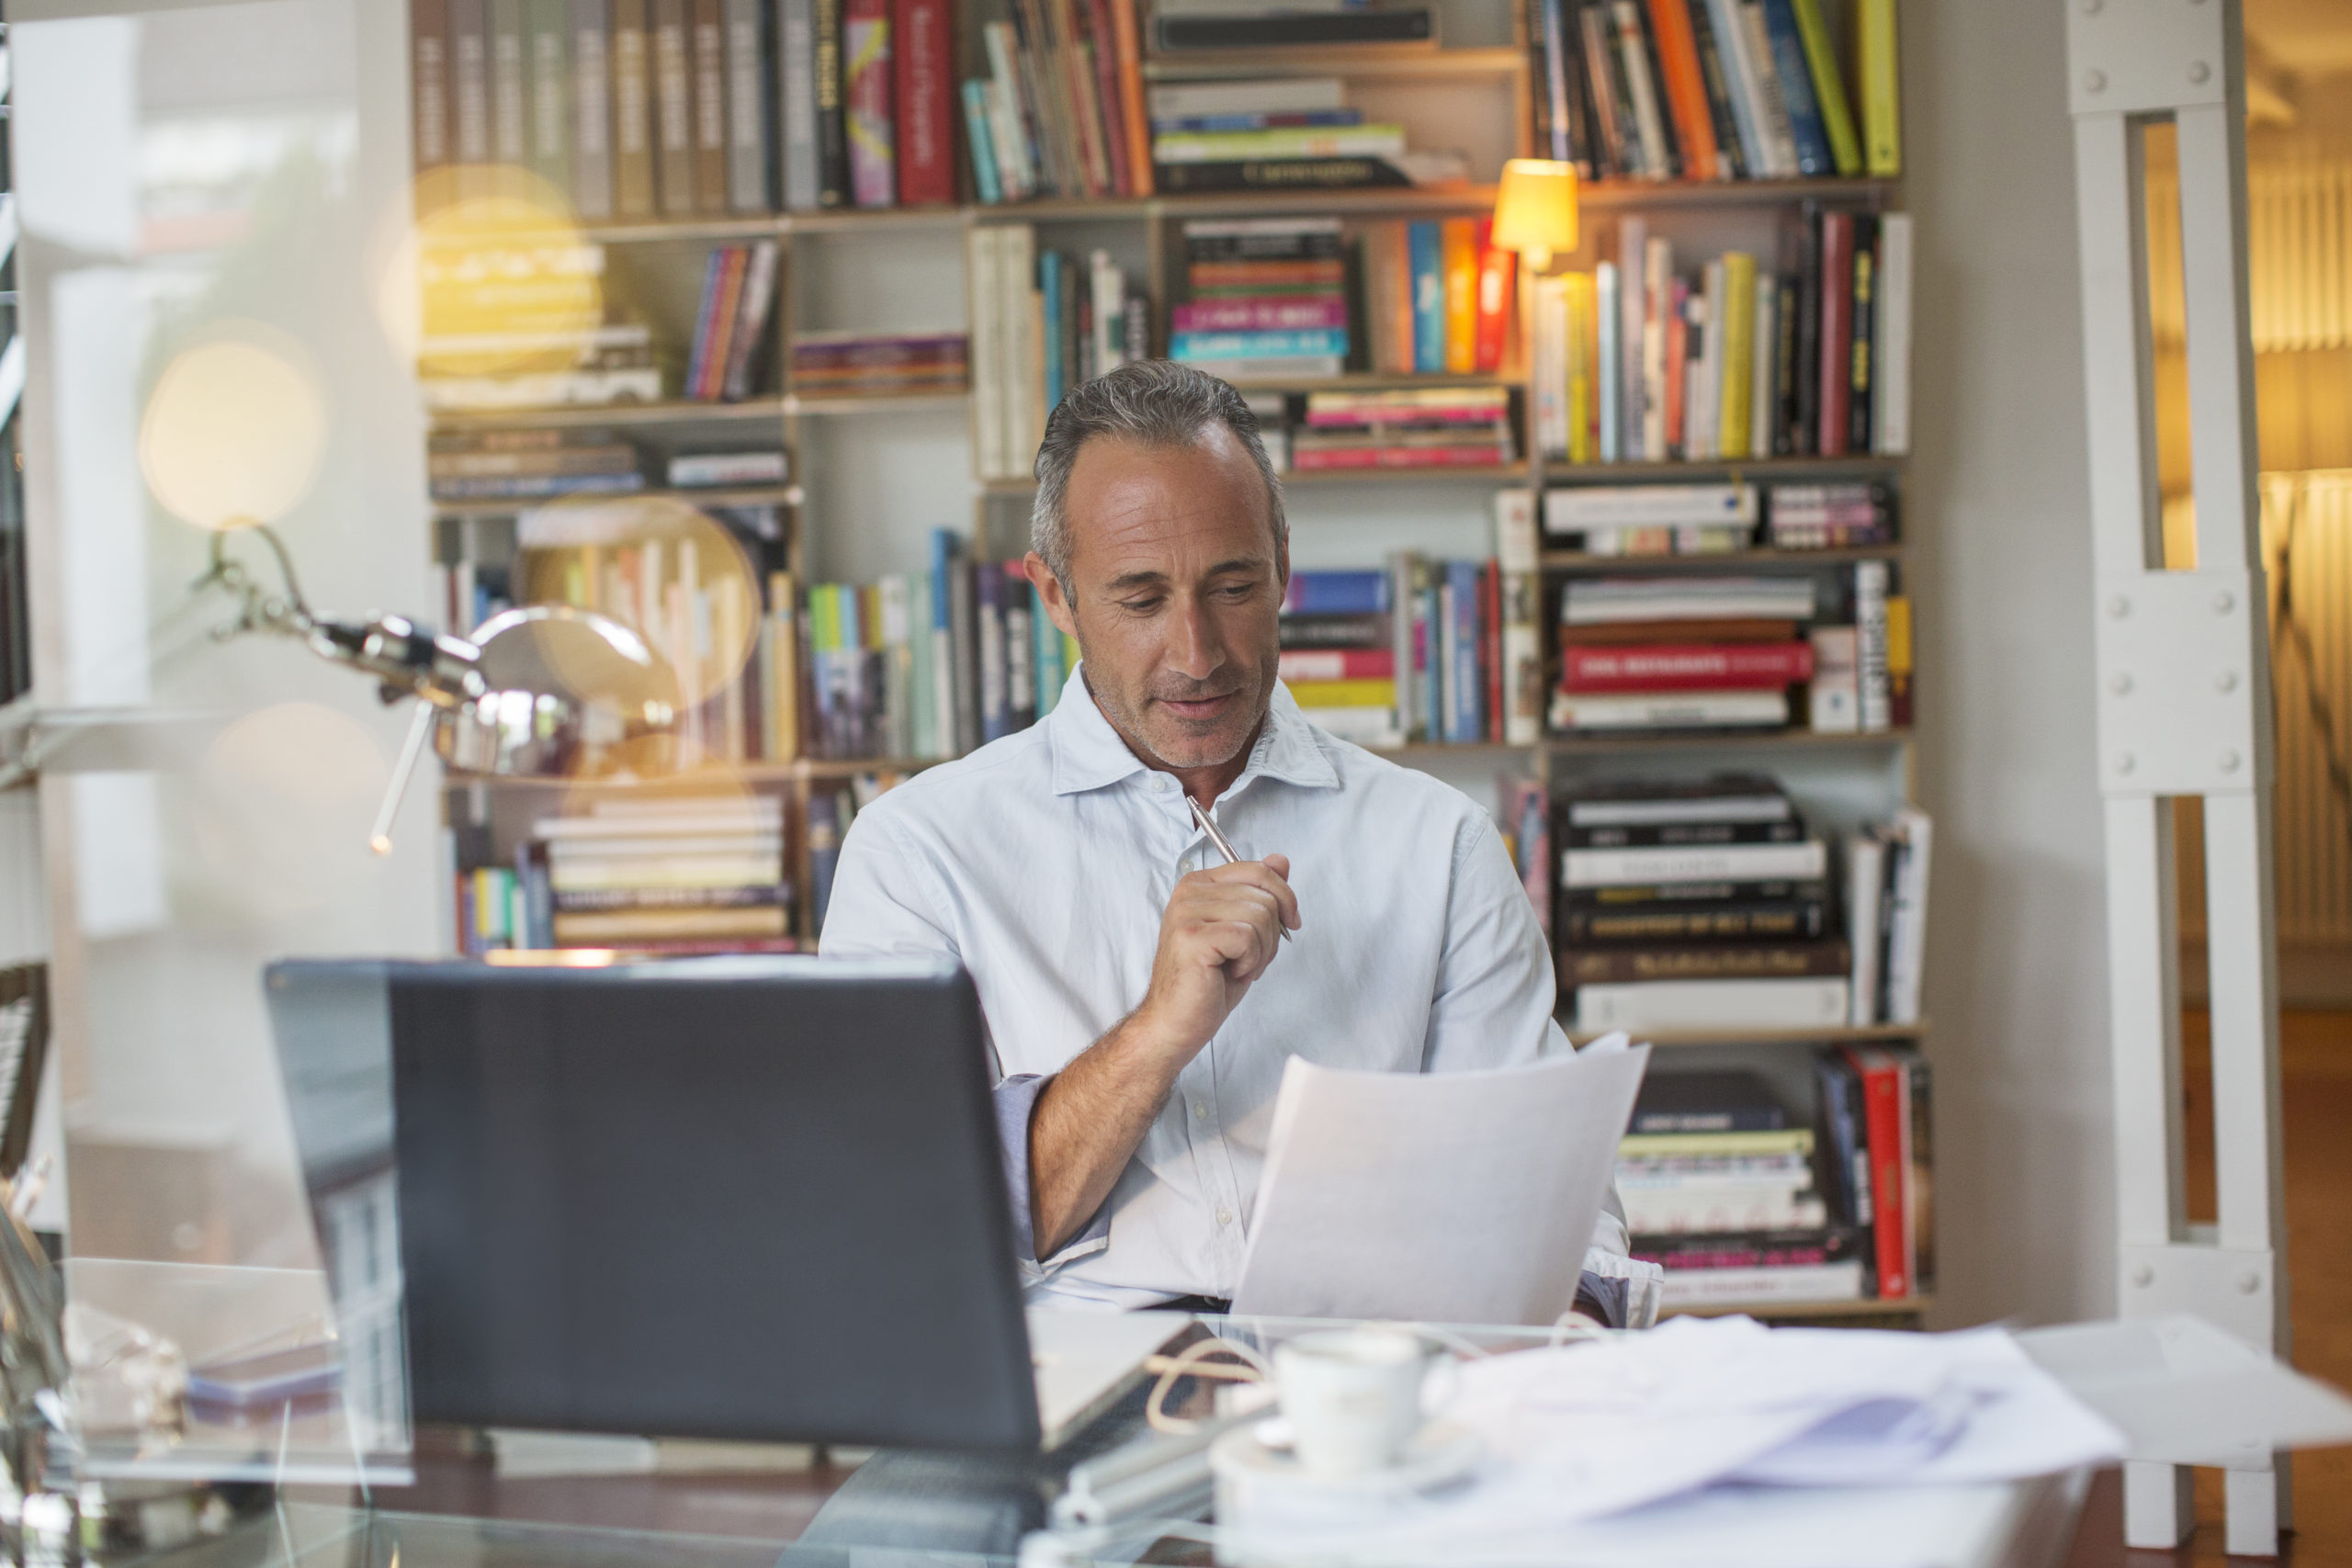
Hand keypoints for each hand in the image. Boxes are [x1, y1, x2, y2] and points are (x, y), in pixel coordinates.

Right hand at [1131, 853, 1299, 1061]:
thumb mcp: (1244, 932)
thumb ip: (1259, 894)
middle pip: (1264, 895)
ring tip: (1237, 967)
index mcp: (1199, 885)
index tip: (1289, 923)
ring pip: (1260, 916)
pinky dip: (1249, 961)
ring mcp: (1187, 913)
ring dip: (1260, 952)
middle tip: (1249, 959)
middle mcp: (1189, 893)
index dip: (1284, 897)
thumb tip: (1281, 861)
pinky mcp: (1192, 937)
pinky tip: (1230, 973)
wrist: (1176, 1022)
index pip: (1258, 870)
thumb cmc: (1208, 982)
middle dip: (1271, 934)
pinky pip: (1247, 937)